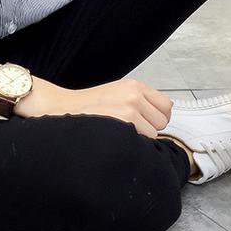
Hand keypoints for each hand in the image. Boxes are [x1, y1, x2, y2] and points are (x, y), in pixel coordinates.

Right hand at [25, 77, 173, 137]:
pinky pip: (143, 141)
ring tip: (119, 133)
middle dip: (150, 128)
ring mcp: (130, 108)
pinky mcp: (124, 122)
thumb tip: (163, 118)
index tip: (146, 122)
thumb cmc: (89, 107)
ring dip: (140, 138)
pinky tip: (118, 138)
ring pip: (153, 134)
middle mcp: (134, 95)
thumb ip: (140, 101)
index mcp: (135, 86)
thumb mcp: (117, 94)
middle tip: (128, 129)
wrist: (64, 109)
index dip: (157, 118)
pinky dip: (133, 144)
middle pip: (162, 121)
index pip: (166, 106)